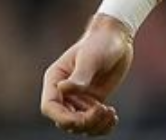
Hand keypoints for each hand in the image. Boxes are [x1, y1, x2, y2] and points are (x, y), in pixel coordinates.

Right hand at [41, 15, 133, 134]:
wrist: (116, 38)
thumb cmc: (100, 43)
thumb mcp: (90, 58)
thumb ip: (79, 76)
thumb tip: (62, 89)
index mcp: (55, 80)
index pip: (49, 107)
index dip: (62, 117)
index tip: (82, 117)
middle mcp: (64, 93)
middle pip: (64, 120)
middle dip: (83, 122)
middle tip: (102, 110)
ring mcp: (78, 99)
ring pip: (79, 126)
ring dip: (94, 126)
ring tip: (110, 113)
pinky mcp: (93, 103)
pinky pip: (93, 123)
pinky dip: (102, 126)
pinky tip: (113, 117)